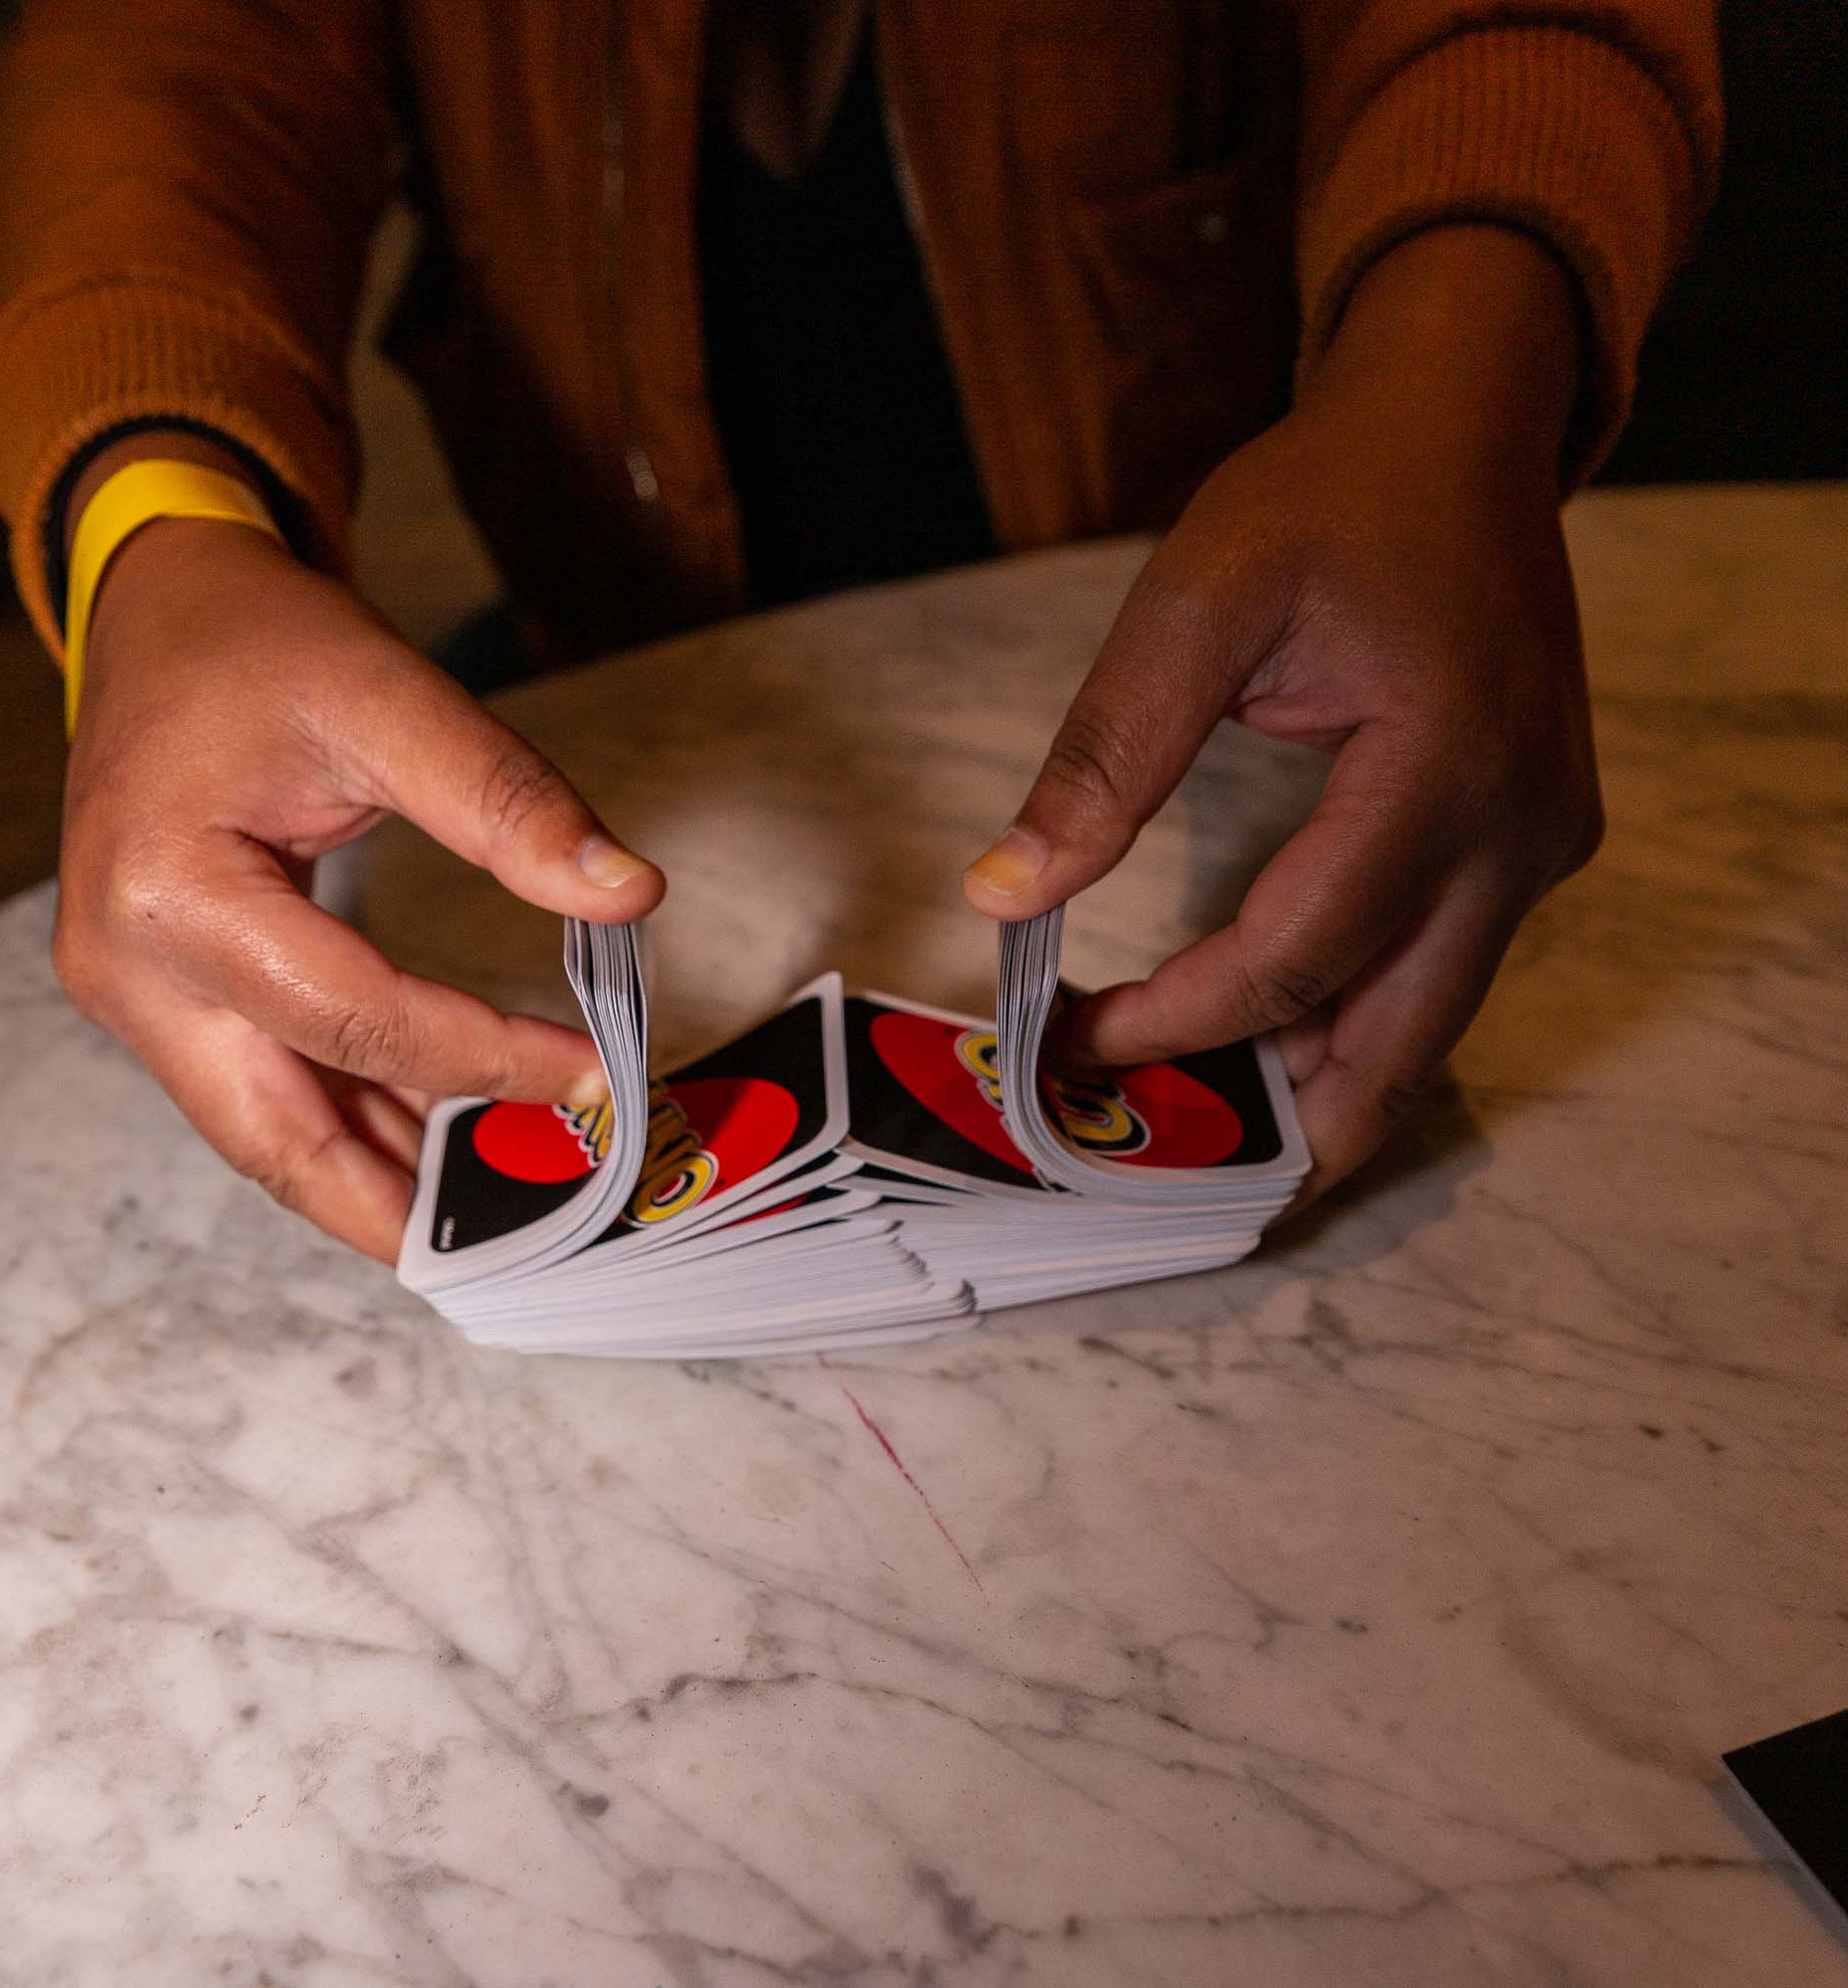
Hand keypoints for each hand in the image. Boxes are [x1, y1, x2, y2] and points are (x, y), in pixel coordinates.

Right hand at [55, 476, 662, 1261]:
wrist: (162, 612)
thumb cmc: (262, 645)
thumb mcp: (389, 695)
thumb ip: (508, 801)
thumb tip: (628, 895)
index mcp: (169, 895)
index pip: (354, 1018)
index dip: (484, 1058)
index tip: (592, 1076)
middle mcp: (127, 970)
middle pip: (276, 1137)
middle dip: (404, 1205)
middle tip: (528, 1247)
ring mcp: (134, 995)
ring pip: (268, 1133)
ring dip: (383, 1179)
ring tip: (503, 1216)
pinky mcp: (164, 997)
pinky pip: (265, 1087)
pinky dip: (355, 1122)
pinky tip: (442, 1146)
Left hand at [962, 227, 1602, 1207]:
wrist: (1459, 429)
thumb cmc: (1329, 498)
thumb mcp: (1195, 604)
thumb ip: (1104, 757)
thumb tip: (1004, 893)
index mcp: (1443, 770)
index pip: (1295, 958)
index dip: (1178, 1020)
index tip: (1074, 1041)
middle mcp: (1521, 833)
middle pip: (1392, 1044)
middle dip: (1270, 1120)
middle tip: (1149, 1154)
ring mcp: (1543, 843)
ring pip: (1426, 1025)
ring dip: (1313, 1083)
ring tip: (1190, 1110)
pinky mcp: (1535, 838)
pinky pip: (1441, 968)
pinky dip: (1355, 1017)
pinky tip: (1267, 1032)